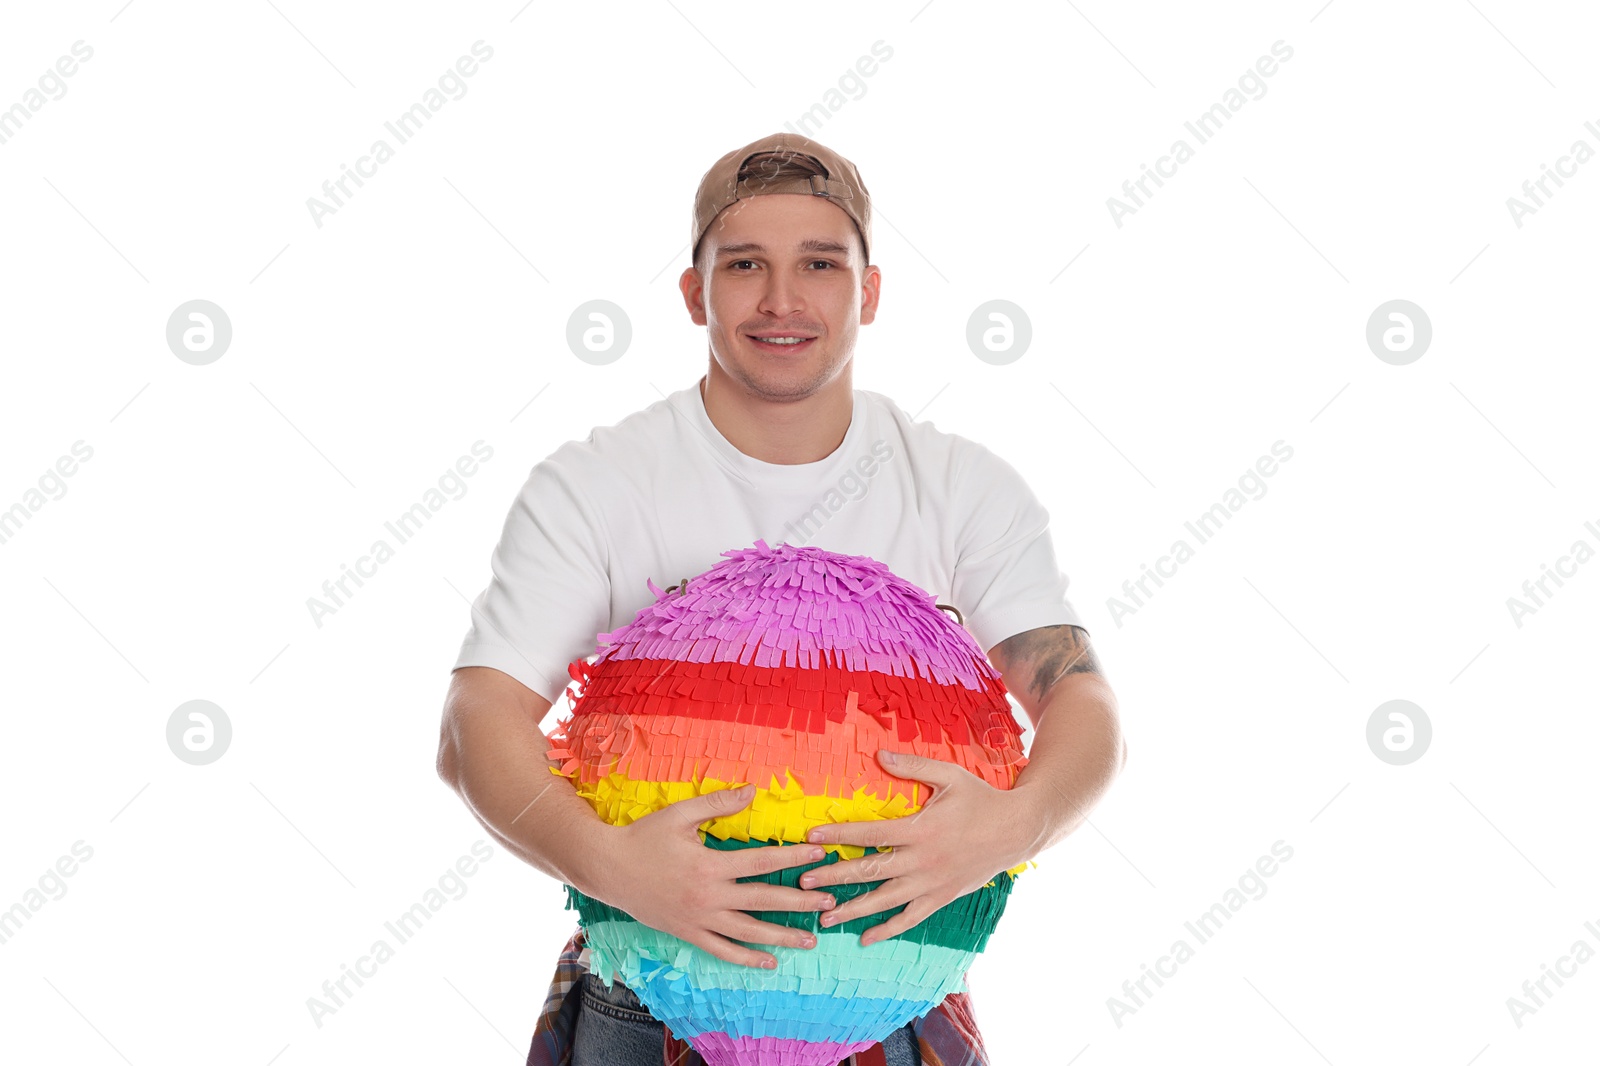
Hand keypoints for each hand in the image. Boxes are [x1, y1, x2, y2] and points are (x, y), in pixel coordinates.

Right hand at [591, 784, 840, 968]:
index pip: (763, 862)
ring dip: (782, 937)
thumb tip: (752, 789)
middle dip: (800, 901)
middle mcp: (709, 897)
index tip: (820, 854)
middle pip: (764, 901)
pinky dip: (746, 959)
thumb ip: (718, 803)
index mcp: (710, 865)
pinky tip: (769, 962)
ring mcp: (699, 919)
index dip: (794, 858)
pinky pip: (722, 950)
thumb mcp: (680, 814)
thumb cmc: (644, 837)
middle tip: (830, 902)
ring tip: (810, 940)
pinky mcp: (688, 933)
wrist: (608, 868)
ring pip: (748, 932)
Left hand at [798, 749, 1036, 945]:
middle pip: (870, 872)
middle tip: (804, 882)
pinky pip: (910, 919)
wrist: (1016, 830)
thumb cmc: (980, 799)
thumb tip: (878, 753)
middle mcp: (922, 861)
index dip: (839, 835)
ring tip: (824, 915)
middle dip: (834, 877)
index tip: (812, 837)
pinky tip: (865, 938)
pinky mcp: (941, 897)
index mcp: (919, 829)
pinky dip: (887, 929)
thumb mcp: (948, 775)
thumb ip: (912, 766)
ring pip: (885, 900)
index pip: (870, 834)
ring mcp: (931, 883)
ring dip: (853, 909)